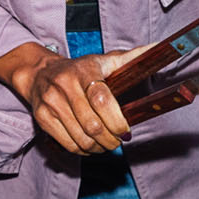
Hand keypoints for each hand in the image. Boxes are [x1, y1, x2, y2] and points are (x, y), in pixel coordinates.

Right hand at [0, 42, 148, 154]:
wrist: (39, 73)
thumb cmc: (79, 69)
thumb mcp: (103, 60)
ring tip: (105, 144)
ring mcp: (51, 102)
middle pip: (92, 125)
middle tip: (118, 141)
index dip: (117, 120)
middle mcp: (65, 85)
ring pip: (81, 138)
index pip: (101, 99)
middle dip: (110, 139)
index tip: (126, 130)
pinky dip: (82, 150)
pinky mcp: (42, 117)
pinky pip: (67, 144)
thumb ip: (130, 58)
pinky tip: (89, 145)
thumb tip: (158, 47)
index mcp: (84, 71)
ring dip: (98, 147)